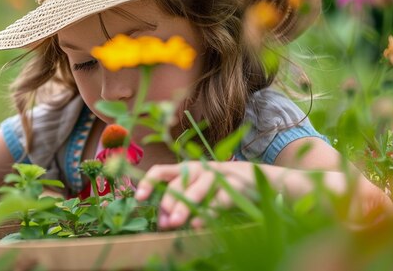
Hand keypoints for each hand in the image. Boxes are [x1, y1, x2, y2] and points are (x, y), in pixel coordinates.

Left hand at [135, 161, 255, 228]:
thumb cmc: (217, 186)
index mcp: (185, 168)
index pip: (161, 171)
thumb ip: (180, 202)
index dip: (148, 182)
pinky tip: (199, 224)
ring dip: (185, 206)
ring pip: (197, 188)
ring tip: (176, 223)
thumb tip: (163, 222)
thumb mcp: (197, 189)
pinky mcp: (234, 185)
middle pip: (179, 182)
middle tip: (165, 222)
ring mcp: (217, 175)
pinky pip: (219, 199)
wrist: (253, 178)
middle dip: (169, 202)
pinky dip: (209, 212)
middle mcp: (199, 169)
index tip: (139, 198)